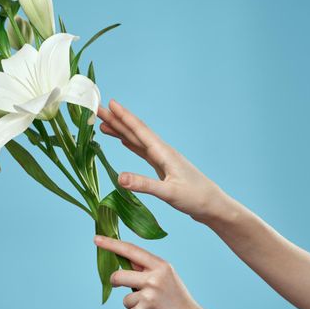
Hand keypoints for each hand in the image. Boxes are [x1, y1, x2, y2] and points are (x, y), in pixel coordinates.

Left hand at [94, 235, 207, 308]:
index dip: (111, 244)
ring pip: (125, 298)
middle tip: (120, 283)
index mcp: (160, 265)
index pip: (130, 250)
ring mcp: (148, 297)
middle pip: (118, 276)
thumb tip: (122, 257)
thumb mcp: (166, 274)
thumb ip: (146, 267)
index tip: (96, 239)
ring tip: (151, 304)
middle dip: (115, 281)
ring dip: (134, 302)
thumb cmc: (175, 295)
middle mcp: (153, 279)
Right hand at [98, 99, 227, 222]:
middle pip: (135, 131)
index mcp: (163, 152)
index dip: (123, 116)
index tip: (109, 103)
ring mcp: (162, 158)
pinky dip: (130, 143)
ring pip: (137, 140)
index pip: (139, 130)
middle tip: (97, 110)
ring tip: (103, 124)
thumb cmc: (195, 198)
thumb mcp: (168, 193)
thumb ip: (144, 184)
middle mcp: (162, 151)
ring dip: (120, 131)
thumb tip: (119, 178)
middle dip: (116, 120)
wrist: (212, 205)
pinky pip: (142, 151)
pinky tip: (123, 140)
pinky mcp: (163, 167)